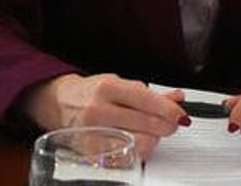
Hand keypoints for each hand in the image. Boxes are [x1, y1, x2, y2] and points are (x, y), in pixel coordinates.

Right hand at [21, 73, 186, 159]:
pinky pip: (123, 157)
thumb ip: (150, 93)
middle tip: (172, 124)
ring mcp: (92, 132)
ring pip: (137, 143)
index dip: (169, 110)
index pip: (146, 100)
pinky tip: (138, 142)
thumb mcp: (121, 83)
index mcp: (108, 88)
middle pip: (145, 124)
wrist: (59, 103)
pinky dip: (136, 151)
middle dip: (165, 126)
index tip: (181, 115)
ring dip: (153, 139)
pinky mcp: (89, 151)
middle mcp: (98, 110)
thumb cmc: (93, 92)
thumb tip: (177, 99)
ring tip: (153, 132)